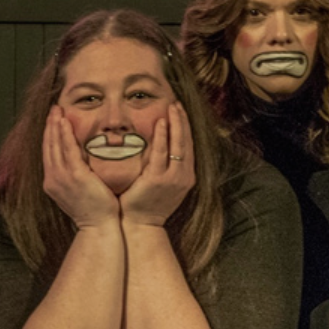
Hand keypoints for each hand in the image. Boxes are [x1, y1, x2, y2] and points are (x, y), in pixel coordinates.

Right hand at [41, 105, 120, 228]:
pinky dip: (65, 134)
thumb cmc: (94, 210)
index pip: (48, 152)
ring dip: (55, 125)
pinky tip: (65, 122)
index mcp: (53, 182)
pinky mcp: (75, 176)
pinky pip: (67, 150)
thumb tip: (81, 165)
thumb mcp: (80, 191)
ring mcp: (61, 177)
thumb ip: (76, 176)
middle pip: (48, 145)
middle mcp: (53, 178)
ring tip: (57, 110)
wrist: (98, 227)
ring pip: (55, 145)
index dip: (49, 134)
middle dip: (50, 125)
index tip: (52, 120)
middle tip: (53, 109)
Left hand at [120, 102, 195, 227]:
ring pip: (178, 144)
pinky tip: (161, 122)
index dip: (185, 127)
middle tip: (177, 103)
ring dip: (176, 123)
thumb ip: (163, 167)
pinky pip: (161, 153)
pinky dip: (162, 136)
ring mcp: (173, 178)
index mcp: (185, 176)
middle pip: (186, 141)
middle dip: (183, 121)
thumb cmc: (146, 205)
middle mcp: (183, 176)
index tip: (180, 111)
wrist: (140, 226)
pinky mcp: (158, 179)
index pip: (188, 146)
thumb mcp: (161, 185)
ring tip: (172, 107)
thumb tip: (158, 148)